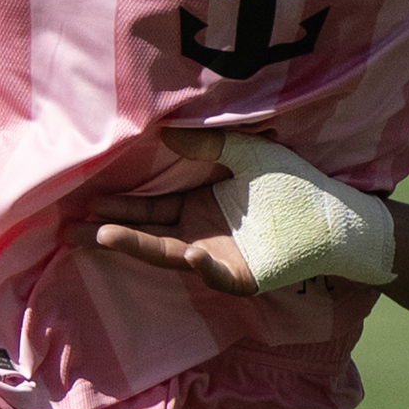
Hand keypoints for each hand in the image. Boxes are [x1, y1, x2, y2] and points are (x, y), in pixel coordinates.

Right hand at [88, 133, 395, 297]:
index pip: (150, 210)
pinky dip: (206, 267)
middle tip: (71, 232)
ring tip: (105, 237)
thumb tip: (164, 132)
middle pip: (149, 236)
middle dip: (112, 235)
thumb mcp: (246, 153)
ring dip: (141, 248)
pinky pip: (219, 276)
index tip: (88, 203)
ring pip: (172, 255)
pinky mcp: (246, 277)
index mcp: (199, 207)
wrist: (336, 212)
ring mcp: (222, 259)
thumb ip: (207, 144)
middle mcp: (203, 235)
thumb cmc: (294, 182)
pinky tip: (192, 253)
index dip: (121, 208)